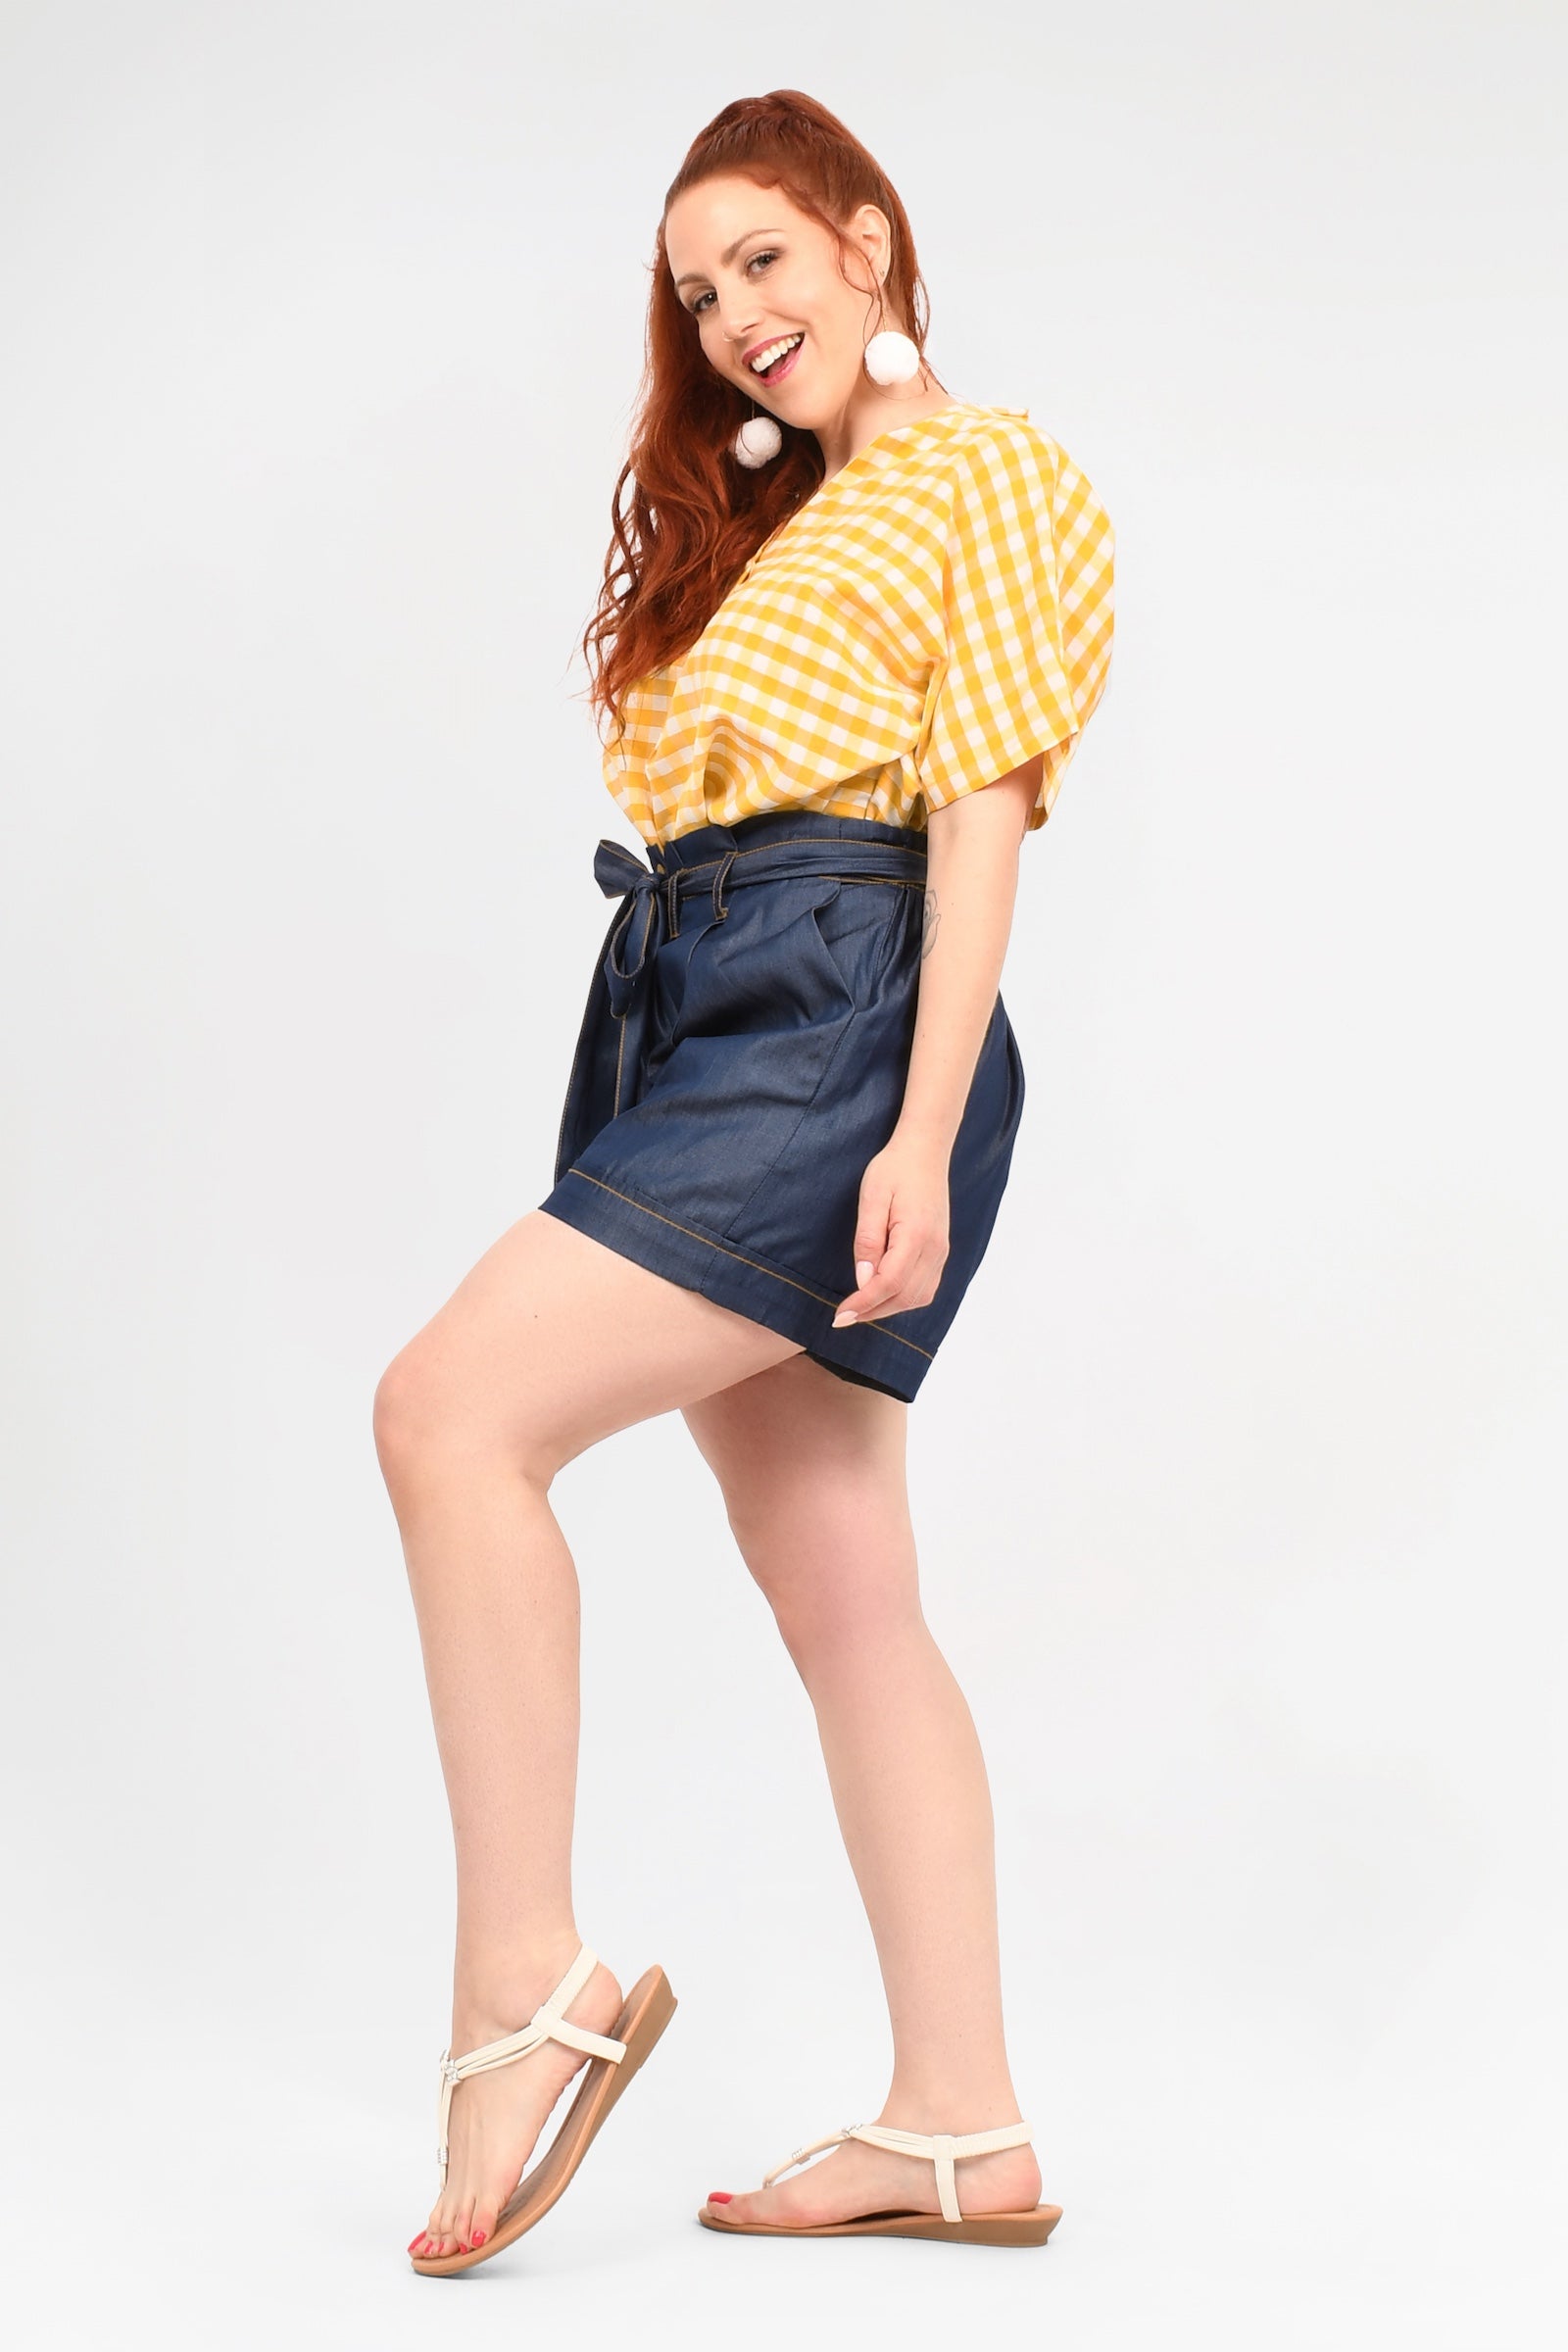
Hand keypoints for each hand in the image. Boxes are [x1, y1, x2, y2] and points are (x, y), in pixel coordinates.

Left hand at [831, 1128, 950, 1326]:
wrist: (924, 1152)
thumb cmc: (894, 1170)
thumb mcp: (872, 1198)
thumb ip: (868, 1240)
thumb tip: (863, 1280)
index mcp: (917, 1235)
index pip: (890, 1283)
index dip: (864, 1304)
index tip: (840, 1316)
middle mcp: (935, 1249)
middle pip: (905, 1297)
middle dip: (872, 1312)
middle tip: (842, 1318)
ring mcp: (941, 1252)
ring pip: (917, 1297)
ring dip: (888, 1308)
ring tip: (859, 1309)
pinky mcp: (940, 1252)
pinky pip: (925, 1287)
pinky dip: (903, 1299)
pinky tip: (882, 1295)